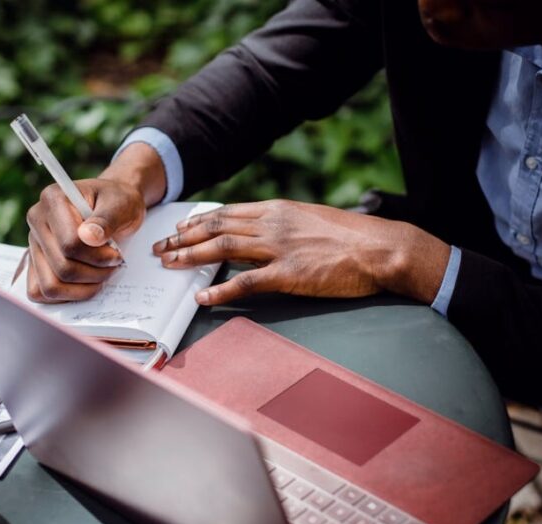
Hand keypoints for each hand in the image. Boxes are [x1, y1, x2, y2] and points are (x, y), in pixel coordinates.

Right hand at [24, 142, 166, 302]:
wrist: (113, 205)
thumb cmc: (117, 202)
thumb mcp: (120, 204)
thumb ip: (106, 219)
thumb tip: (89, 237)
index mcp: (53, 199)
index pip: (70, 244)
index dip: (98, 256)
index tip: (116, 254)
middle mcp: (37, 220)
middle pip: (62, 268)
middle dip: (95, 273)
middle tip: (113, 264)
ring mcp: (33, 243)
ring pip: (51, 286)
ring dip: (83, 288)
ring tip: (102, 274)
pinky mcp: (35, 261)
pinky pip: (39, 292)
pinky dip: (66, 295)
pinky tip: (86, 284)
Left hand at [152, 199, 451, 305]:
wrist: (381, 248)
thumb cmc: (352, 238)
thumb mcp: (312, 221)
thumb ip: (284, 226)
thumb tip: (260, 235)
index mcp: (279, 210)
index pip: (227, 212)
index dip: (198, 221)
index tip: (178, 228)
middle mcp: (273, 224)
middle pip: (217, 227)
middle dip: (183, 237)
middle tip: (161, 247)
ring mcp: (280, 248)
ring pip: (223, 248)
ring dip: (190, 256)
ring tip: (168, 265)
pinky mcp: (290, 274)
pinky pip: (246, 282)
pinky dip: (220, 288)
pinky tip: (202, 295)